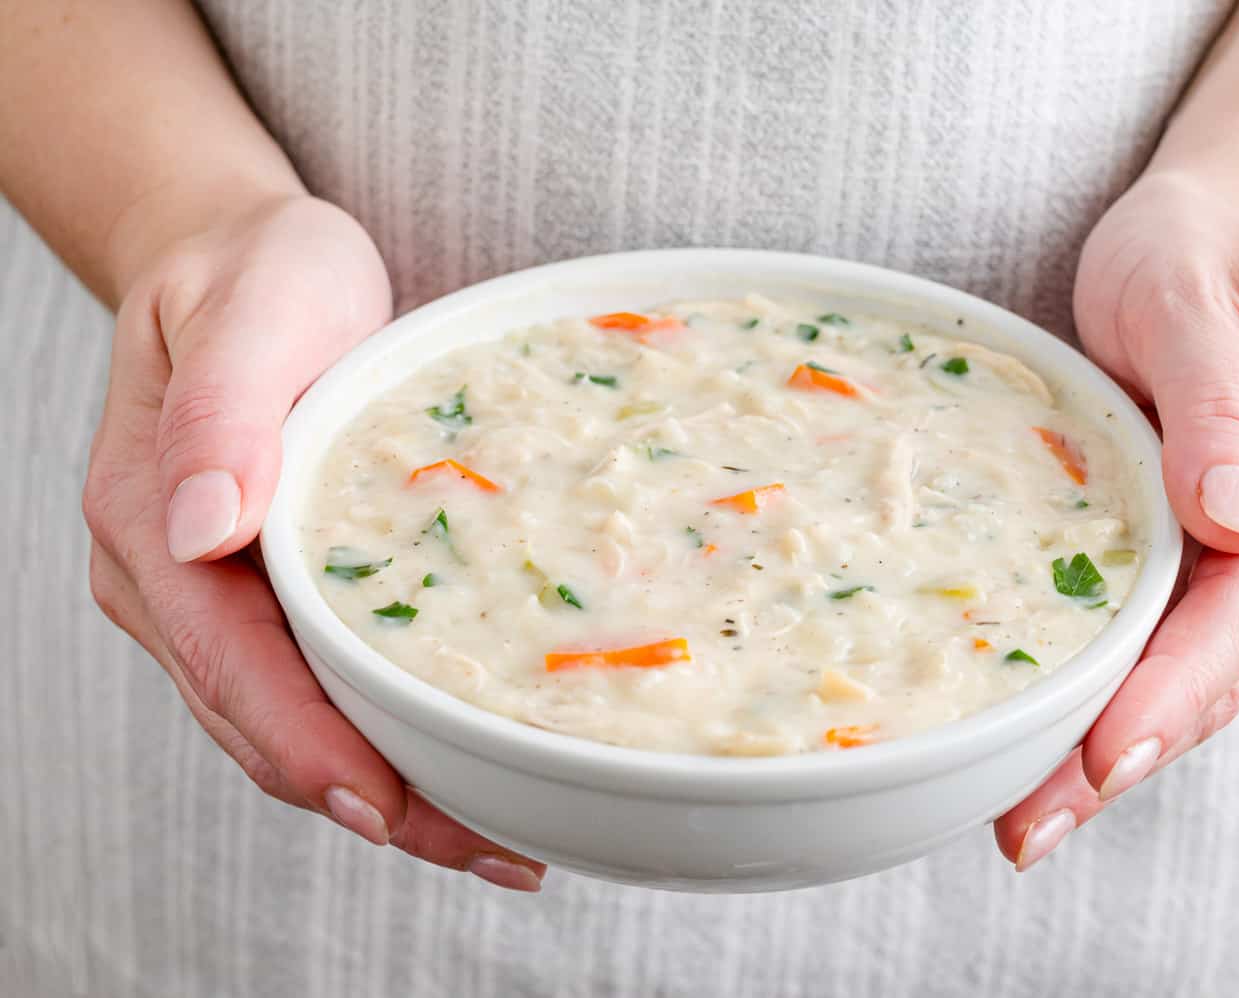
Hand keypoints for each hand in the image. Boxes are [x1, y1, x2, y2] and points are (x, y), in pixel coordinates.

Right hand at [83, 195, 545, 890]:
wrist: (248, 261)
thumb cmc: (257, 271)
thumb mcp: (255, 306)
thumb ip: (223, 410)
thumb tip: (203, 526)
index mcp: (149, 521)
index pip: (228, 665)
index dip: (309, 746)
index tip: (391, 806)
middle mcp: (173, 581)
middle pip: (264, 725)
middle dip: (374, 799)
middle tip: (494, 847)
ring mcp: (216, 599)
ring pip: (293, 725)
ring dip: (390, 788)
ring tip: (500, 833)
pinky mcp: (268, 596)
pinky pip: (318, 687)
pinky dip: (385, 736)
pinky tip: (460, 760)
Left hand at [995, 141, 1238, 869]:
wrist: (1233, 218)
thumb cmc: (1213, 241)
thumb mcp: (1200, 298)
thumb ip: (1221, 410)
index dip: (1174, 686)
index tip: (1103, 753)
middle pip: (1222, 667)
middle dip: (1125, 749)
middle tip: (1030, 825)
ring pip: (1195, 673)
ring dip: (1112, 746)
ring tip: (1025, 817)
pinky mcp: (1214, 551)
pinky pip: (1168, 640)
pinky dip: (1113, 694)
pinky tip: (1049, 740)